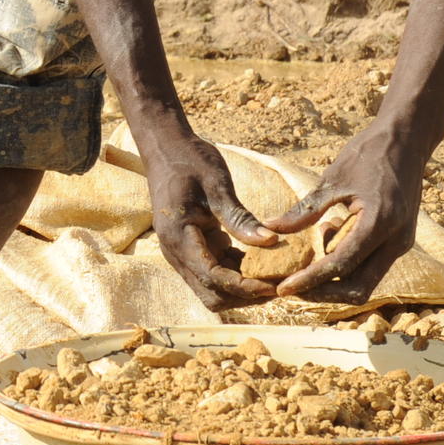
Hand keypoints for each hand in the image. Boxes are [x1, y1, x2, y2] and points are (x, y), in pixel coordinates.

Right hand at [140, 124, 281, 308]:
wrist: (165, 147)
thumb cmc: (189, 160)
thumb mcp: (217, 184)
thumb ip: (239, 217)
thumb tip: (269, 242)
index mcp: (178, 236)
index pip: (212, 277)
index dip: (243, 287)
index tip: (273, 286)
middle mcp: (176, 252)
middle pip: (211, 294)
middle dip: (243, 296)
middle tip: (278, 286)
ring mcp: (182, 252)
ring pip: (213, 288)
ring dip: (241, 289)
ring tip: (274, 277)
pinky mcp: (192, 248)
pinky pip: (215, 271)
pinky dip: (237, 273)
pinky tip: (262, 264)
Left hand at [273, 124, 422, 297]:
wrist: (408, 140)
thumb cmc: (368, 153)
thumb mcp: (333, 179)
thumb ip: (304, 210)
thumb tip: (270, 228)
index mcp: (379, 222)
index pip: (340, 265)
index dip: (310, 280)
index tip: (283, 289)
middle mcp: (396, 240)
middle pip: (358, 288)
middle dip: (323, 293)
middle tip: (291, 288)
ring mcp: (401, 243)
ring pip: (366, 282)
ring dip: (334, 283)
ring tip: (304, 268)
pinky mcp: (399, 242)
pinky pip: (371, 267)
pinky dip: (347, 266)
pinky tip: (326, 243)